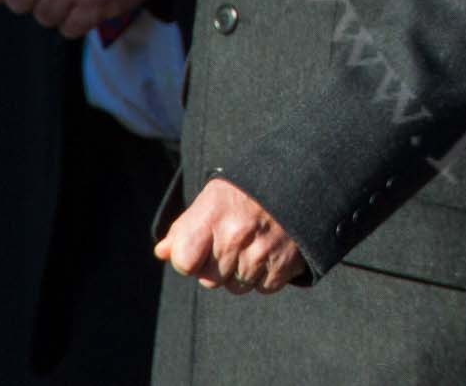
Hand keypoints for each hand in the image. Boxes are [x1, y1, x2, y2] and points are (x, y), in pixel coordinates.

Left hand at [153, 177, 306, 293]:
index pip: (184, 261)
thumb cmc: (249, 191)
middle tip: (235, 240)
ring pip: (237, 287)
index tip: (202, 246)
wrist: (303, 177)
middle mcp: (236, 233)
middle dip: (218, 266)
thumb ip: (185, 227)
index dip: (189, 258)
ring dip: (243, 272)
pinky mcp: (285, 264)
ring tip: (255, 244)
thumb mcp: (213, 198)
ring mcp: (262, 251)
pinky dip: (267, 274)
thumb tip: (162, 252)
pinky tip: (272, 250)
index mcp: (213, 213)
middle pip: (210, 279)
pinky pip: (264, 287)